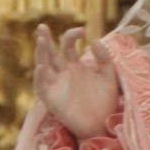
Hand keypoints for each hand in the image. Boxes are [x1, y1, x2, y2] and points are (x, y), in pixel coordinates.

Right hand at [34, 25, 118, 142]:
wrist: (103, 123)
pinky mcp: (51, 100)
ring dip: (40, 54)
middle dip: (45, 40)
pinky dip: (40, 77)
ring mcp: (56, 85)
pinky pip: (41, 87)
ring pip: (43, 66)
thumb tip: (94, 40)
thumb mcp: (109, 76)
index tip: (83, 31)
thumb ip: (104, 58)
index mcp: (75, 65)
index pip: (67, 45)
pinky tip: (42, 67)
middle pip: (50, 53)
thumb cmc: (105, 100)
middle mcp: (63, 73)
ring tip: (40, 40)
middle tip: (42, 26)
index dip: (73, 35)